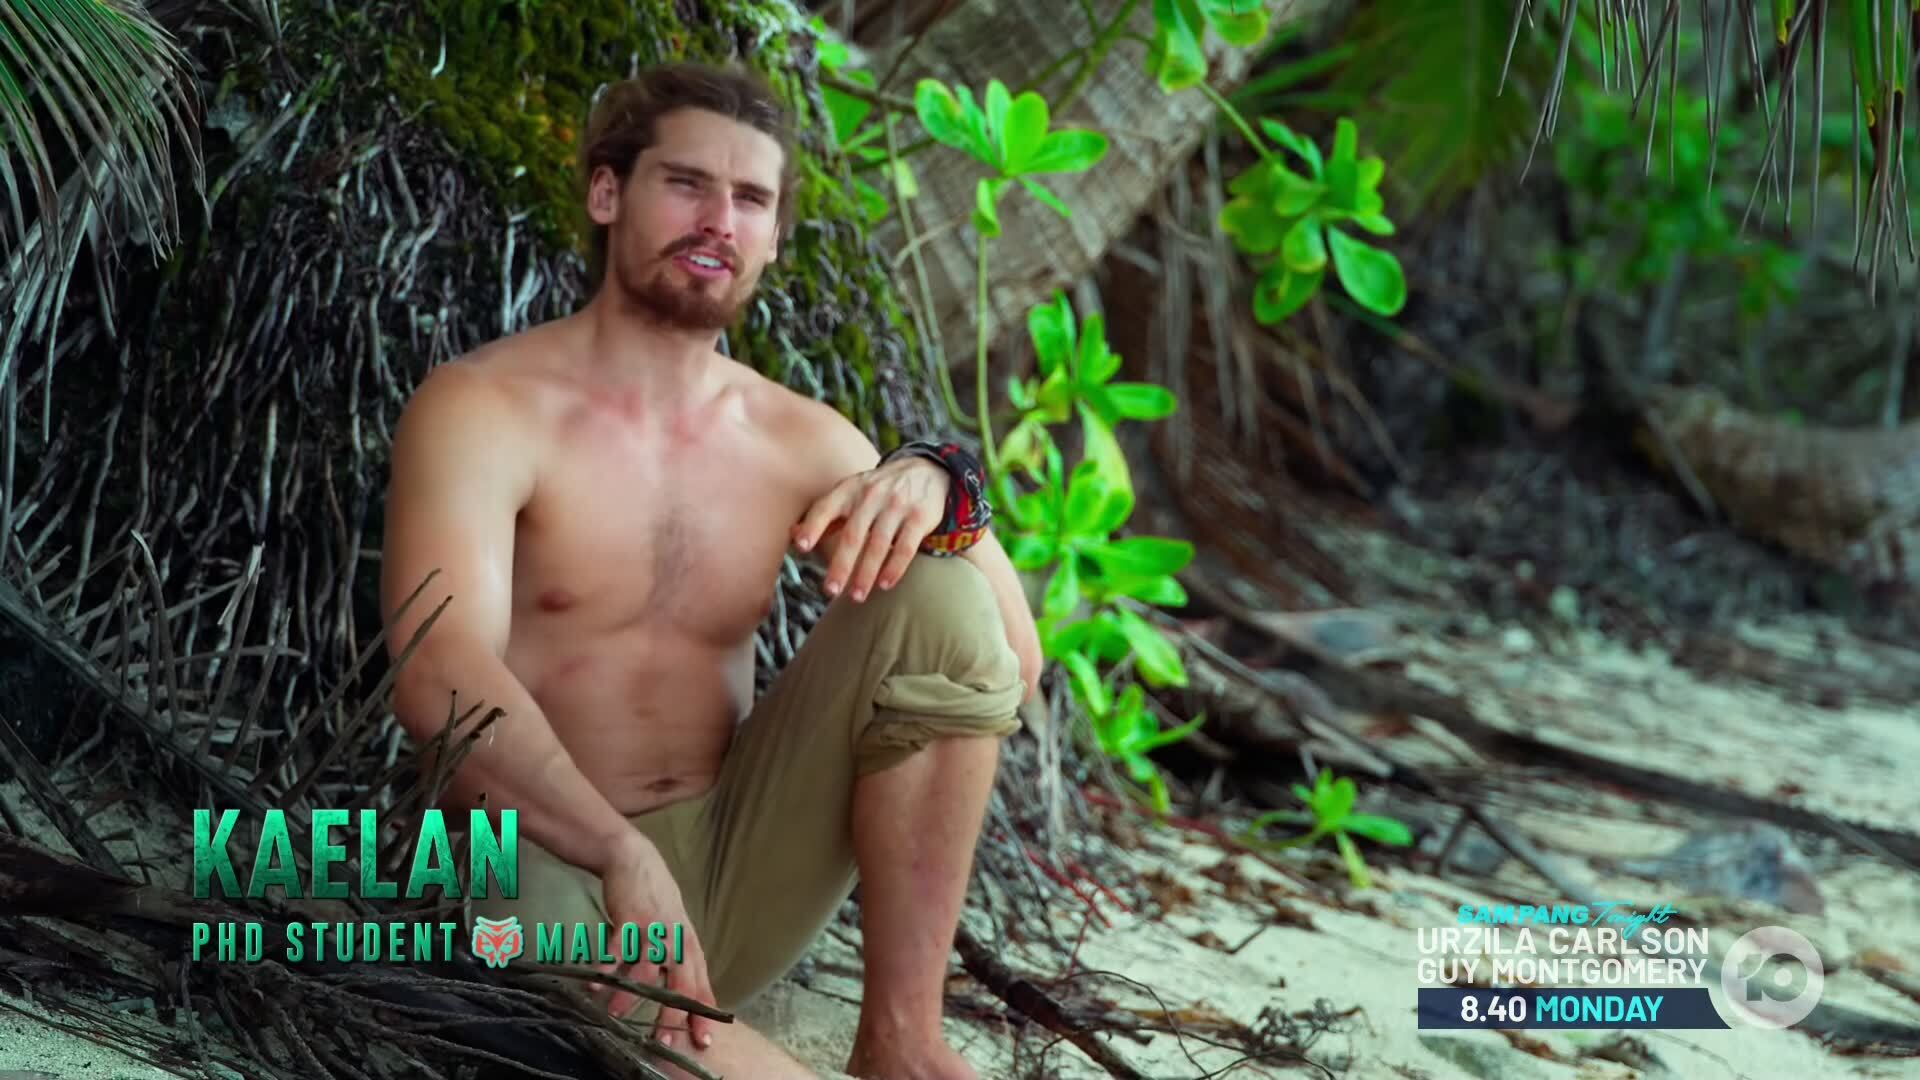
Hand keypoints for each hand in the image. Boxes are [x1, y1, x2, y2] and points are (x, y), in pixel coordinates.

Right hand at [593, 838, 716, 1049]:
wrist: (634, 859)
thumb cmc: (655, 899)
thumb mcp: (674, 930)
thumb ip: (676, 962)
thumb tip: (679, 997)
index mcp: (689, 945)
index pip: (701, 984)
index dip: (703, 1012)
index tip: (704, 1040)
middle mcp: (675, 940)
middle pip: (680, 983)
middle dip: (674, 1014)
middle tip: (666, 1042)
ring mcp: (653, 930)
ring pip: (645, 969)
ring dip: (631, 995)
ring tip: (618, 1016)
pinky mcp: (629, 919)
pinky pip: (618, 949)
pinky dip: (606, 967)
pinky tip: (595, 984)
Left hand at [791, 456, 949, 600]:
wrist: (926, 470)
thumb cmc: (879, 490)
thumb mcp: (851, 494)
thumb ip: (826, 515)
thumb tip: (793, 535)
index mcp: (849, 490)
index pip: (826, 507)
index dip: (813, 526)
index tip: (801, 546)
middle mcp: (871, 495)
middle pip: (853, 534)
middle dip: (841, 565)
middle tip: (831, 590)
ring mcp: (897, 505)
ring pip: (879, 544)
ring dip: (866, 573)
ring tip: (856, 596)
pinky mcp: (920, 516)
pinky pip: (906, 547)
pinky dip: (895, 568)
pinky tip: (885, 584)